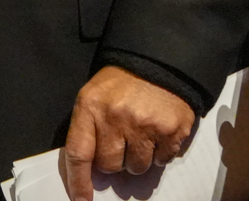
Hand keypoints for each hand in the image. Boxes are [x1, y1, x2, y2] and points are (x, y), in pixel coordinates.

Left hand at [60, 66, 195, 197]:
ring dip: (138, 158)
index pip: (79, 153)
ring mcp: (144, 124)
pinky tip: (157, 133)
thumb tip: (91, 171)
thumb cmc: (122, 83)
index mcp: (90, 107)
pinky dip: (160, 153)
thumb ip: (88, 129)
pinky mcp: (170, 130)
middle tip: (121, 142)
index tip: (81, 200)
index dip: (78, 181)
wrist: (158, 61)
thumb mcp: (94, 96)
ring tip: (140, 135)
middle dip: (114, 161)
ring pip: (136, 167)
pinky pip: (161, 161)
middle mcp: (115, 117)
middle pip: (110, 166)